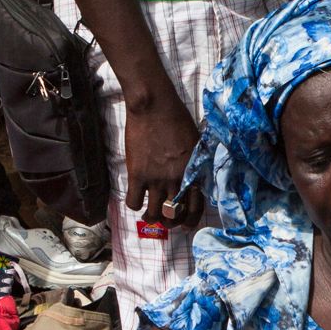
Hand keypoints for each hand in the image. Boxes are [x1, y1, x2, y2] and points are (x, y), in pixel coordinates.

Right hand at [121, 93, 203, 226]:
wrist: (154, 106)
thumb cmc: (177, 119)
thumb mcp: (197, 143)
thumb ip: (196, 164)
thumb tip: (196, 179)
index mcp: (194, 172)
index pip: (196, 207)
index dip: (190, 220)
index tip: (184, 223)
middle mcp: (177, 180)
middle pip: (174, 215)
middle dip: (170, 223)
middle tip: (164, 220)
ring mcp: (157, 179)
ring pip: (154, 213)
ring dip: (151, 217)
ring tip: (148, 213)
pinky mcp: (137, 174)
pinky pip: (134, 201)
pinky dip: (134, 204)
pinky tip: (135, 198)